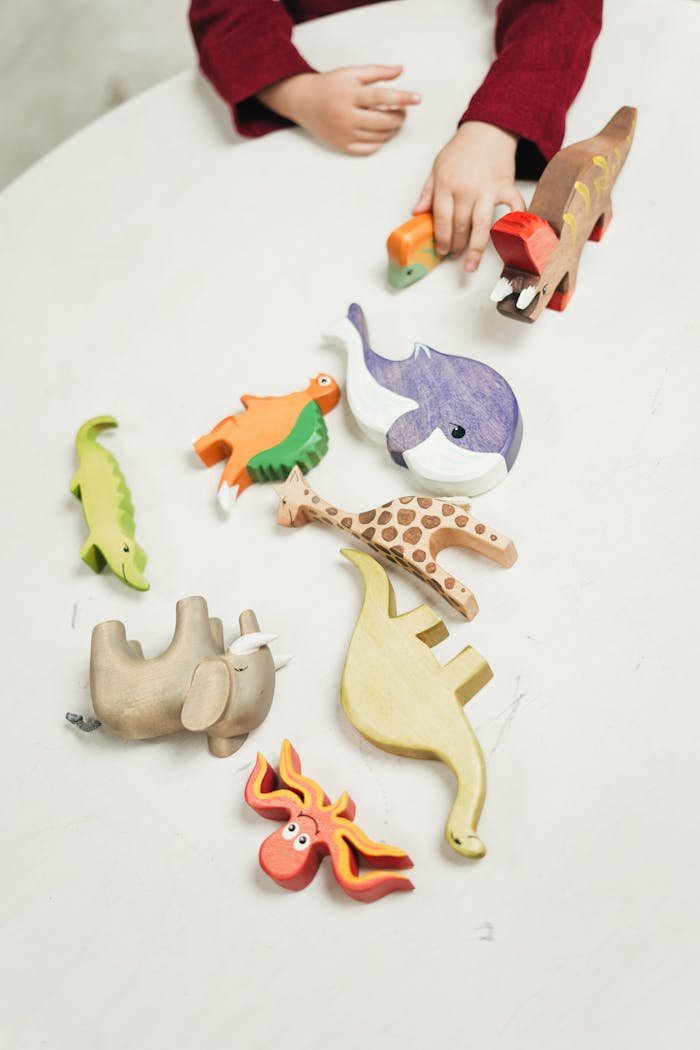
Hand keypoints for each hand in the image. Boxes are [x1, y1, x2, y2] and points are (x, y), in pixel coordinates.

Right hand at [257, 66, 420, 154]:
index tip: (418, 98)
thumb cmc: (331, 85)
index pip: (381, 96)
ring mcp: (344, 134)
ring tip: (392, 119)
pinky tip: (380, 132)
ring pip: (379, 137)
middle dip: (399, 116)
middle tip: (402, 111)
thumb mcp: (352, 73)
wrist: (304, 102)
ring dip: (391, 129)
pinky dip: (380, 141)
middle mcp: (346, 116)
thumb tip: (401, 70)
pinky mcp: (342, 147)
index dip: (402, 97)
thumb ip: (377, 71)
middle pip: (383, 121)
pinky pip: (369, 149)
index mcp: (349, 94)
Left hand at [413, 121, 524, 271]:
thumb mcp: (437, 167)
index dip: (441, 238)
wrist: (488, 129)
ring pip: (481, 225)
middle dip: (456, 246)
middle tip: (455, 256)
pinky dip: (514, 221)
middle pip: (460, 226)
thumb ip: (427, 192)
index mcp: (446, 184)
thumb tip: (416, 212)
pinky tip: (510, 238)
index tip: (441, 250)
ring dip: (475, 249)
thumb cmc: (462, 150)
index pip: (441, 219)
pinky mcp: (505, 186)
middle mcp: (466, 189)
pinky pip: (512, 206)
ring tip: (470, 265)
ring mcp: (487, 189)